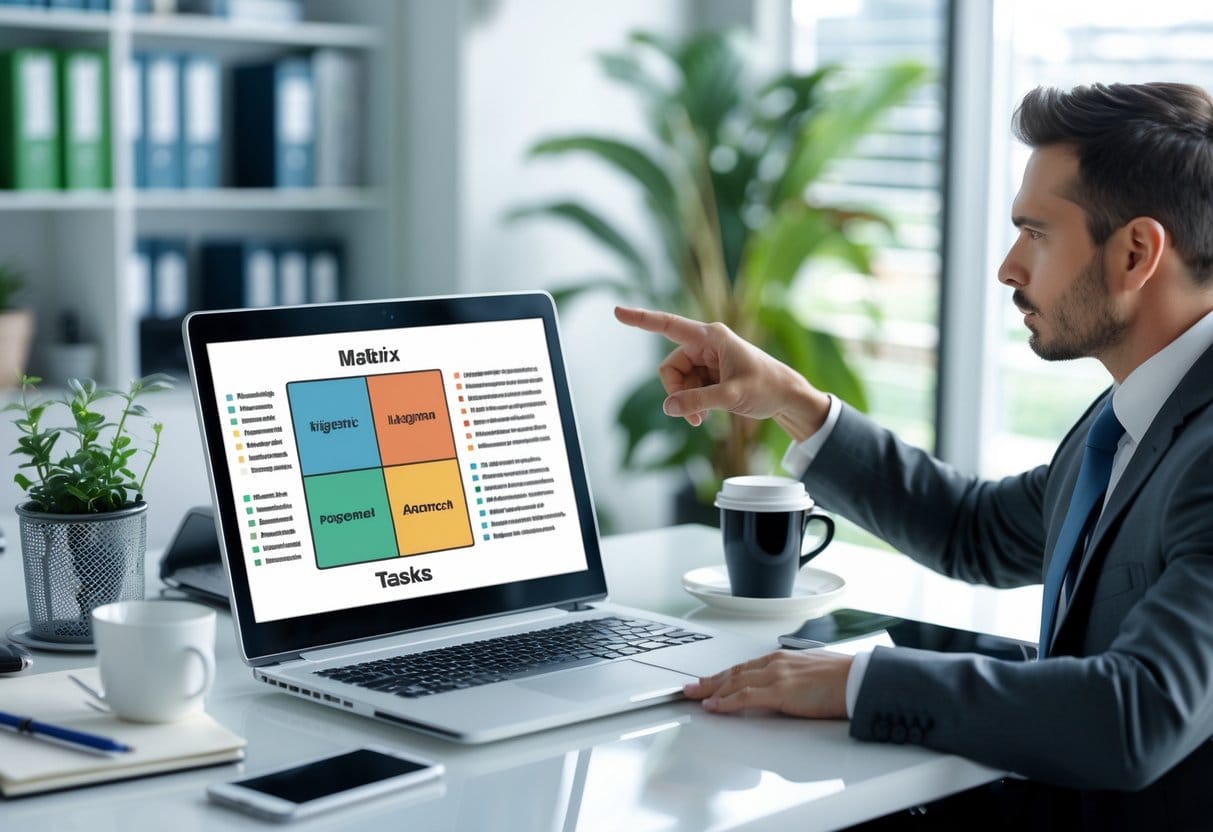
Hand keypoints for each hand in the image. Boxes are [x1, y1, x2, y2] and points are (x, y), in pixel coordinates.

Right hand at [613, 306, 829, 440]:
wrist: (787, 397)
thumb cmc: (767, 387)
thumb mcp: (732, 396)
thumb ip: (698, 401)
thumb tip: (668, 407)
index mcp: (712, 337)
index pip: (669, 325)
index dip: (641, 319)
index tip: (617, 312)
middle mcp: (706, 344)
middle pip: (670, 367)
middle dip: (677, 392)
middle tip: (692, 415)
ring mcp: (707, 359)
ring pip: (677, 380)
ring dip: (686, 401)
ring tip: (703, 418)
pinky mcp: (709, 373)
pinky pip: (687, 388)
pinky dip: (692, 403)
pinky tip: (706, 415)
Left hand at [683, 649, 852, 718]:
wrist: (859, 679)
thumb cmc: (843, 679)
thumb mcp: (812, 674)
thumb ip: (794, 680)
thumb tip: (786, 691)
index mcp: (784, 659)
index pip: (745, 667)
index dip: (724, 675)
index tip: (709, 680)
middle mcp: (776, 663)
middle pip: (733, 672)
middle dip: (709, 681)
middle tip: (689, 688)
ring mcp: (776, 676)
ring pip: (734, 682)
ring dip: (710, 690)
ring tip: (692, 696)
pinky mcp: (780, 691)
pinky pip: (745, 697)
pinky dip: (725, 702)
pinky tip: (712, 706)